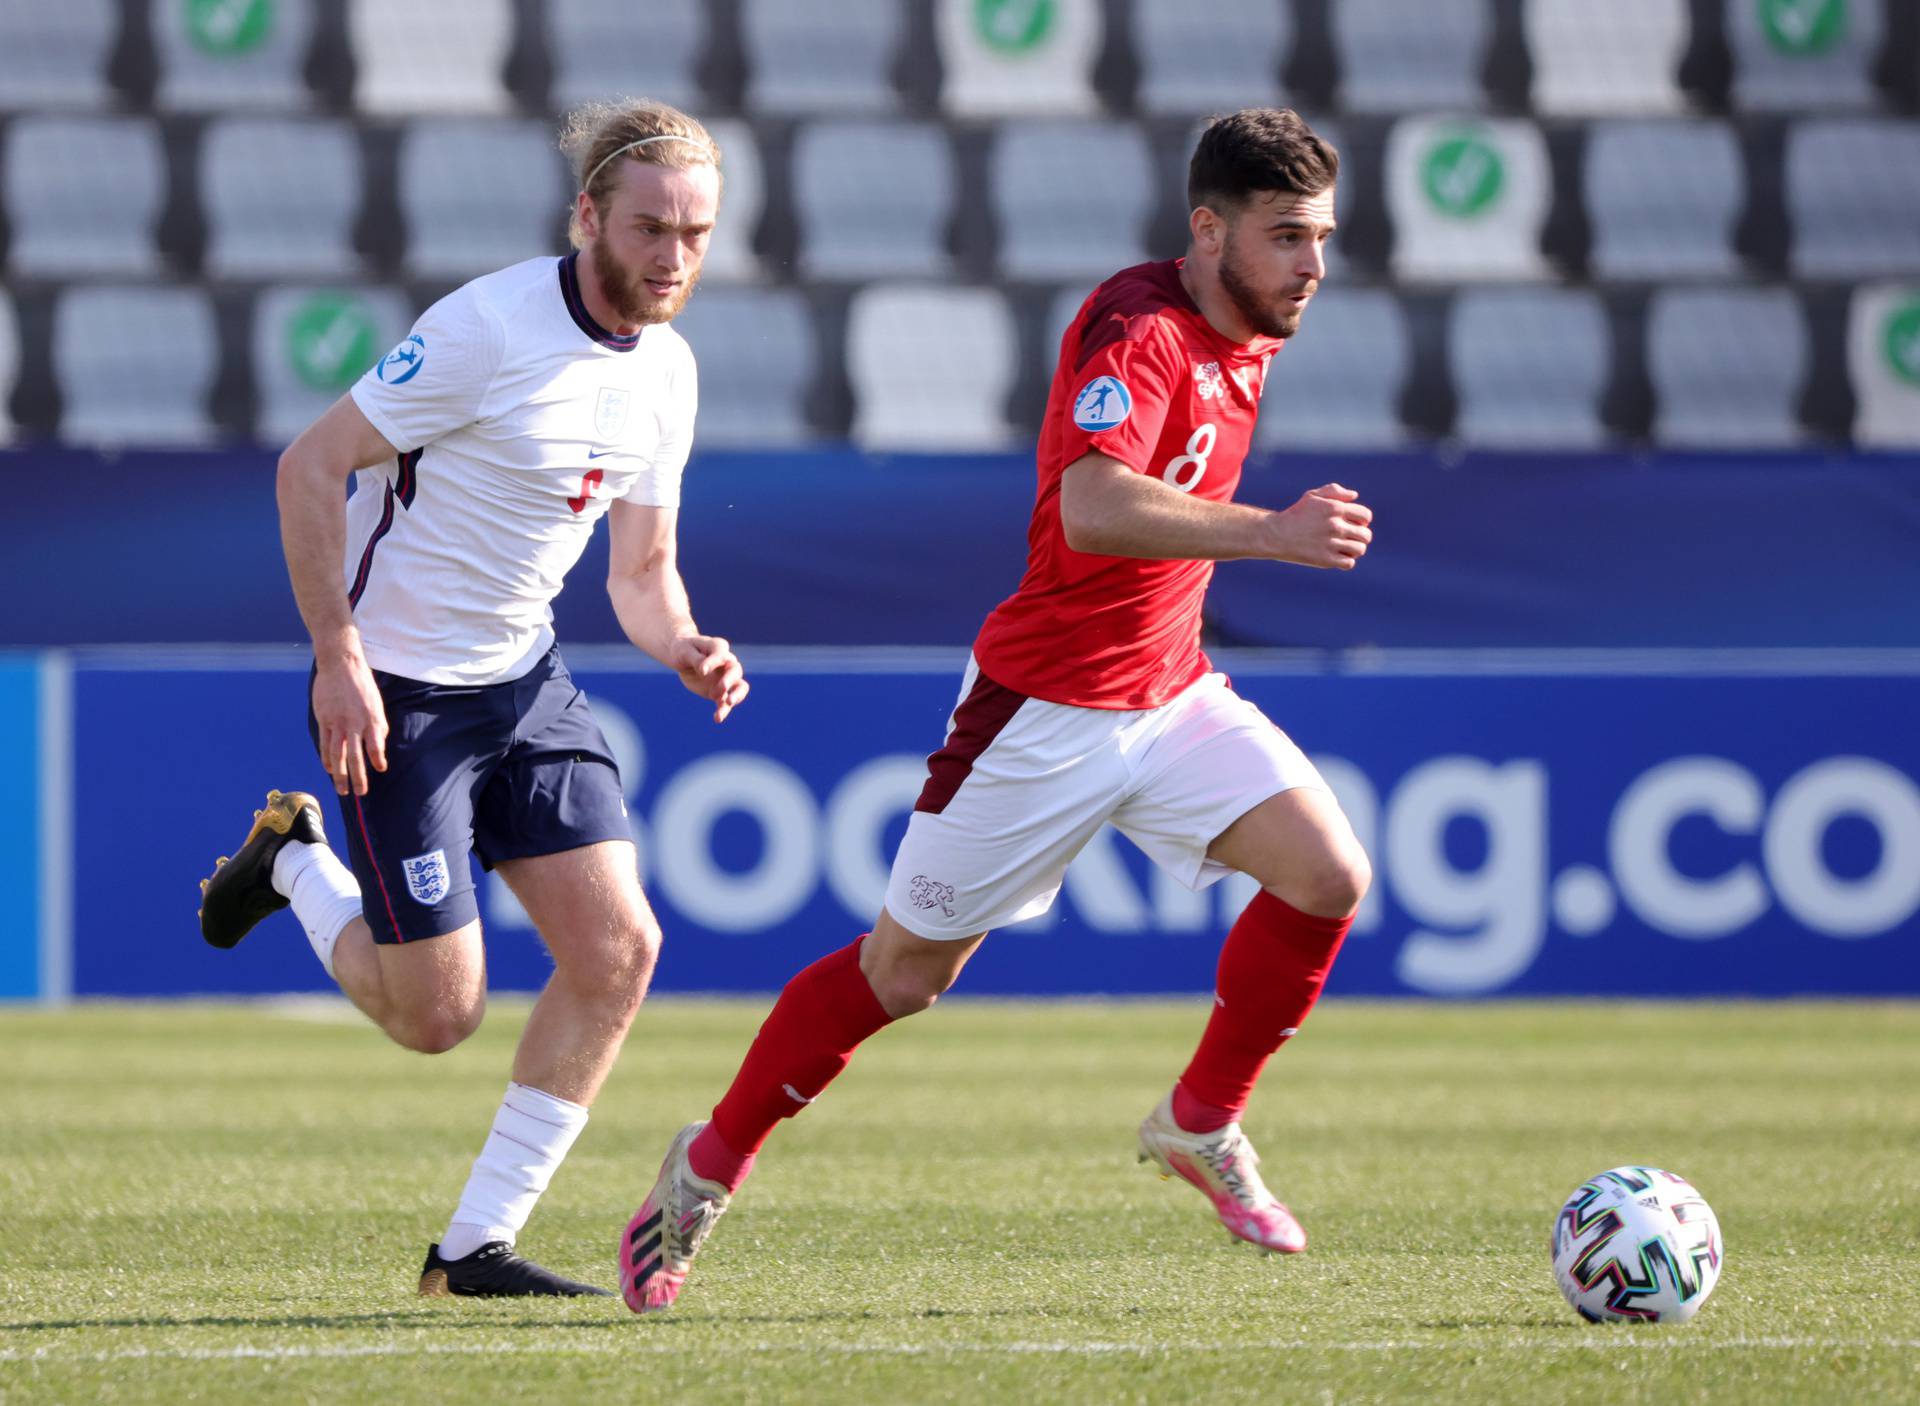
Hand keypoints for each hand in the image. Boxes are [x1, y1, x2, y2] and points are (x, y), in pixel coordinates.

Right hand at [311, 655, 388, 795]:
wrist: (340, 665)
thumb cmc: (361, 684)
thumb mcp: (376, 703)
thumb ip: (378, 725)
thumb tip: (378, 745)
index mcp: (371, 718)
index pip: (375, 745)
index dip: (377, 759)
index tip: (381, 769)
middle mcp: (354, 723)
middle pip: (355, 756)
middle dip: (358, 777)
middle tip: (360, 793)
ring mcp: (337, 723)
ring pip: (338, 754)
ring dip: (340, 775)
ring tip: (342, 789)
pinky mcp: (324, 720)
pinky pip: (325, 744)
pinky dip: (327, 759)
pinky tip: (330, 769)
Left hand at [669, 634, 748, 722]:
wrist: (682, 659)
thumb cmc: (683, 650)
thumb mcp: (684, 652)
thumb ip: (696, 660)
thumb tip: (704, 670)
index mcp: (718, 648)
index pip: (721, 656)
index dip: (713, 663)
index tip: (702, 670)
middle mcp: (727, 663)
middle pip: (736, 671)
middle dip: (730, 680)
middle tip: (720, 689)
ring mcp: (726, 678)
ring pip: (740, 687)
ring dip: (736, 696)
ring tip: (728, 703)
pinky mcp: (720, 692)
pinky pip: (726, 702)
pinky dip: (723, 710)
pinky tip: (717, 719)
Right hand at [1269, 483, 1372, 569]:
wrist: (1276, 534)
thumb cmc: (1296, 514)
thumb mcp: (1312, 496)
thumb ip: (1334, 491)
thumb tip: (1354, 496)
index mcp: (1335, 508)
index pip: (1365, 516)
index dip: (1363, 521)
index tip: (1354, 524)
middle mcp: (1335, 525)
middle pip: (1366, 535)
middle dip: (1361, 536)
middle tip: (1350, 538)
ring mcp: (1331, 543)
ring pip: (1359, 549)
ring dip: (1355, 550)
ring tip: (1344, 548)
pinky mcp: (1325, 559)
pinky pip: (1349, 563)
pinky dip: (1346, 561)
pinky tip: (1337, 557)